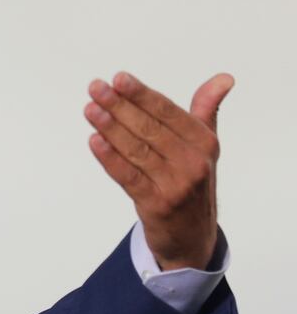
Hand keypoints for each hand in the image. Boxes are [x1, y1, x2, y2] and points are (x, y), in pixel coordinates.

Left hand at [83, 71, 232, 270]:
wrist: (192, 235)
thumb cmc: (192, 180)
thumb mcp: (204, 146)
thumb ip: (206, 110)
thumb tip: (223, 79)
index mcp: (205, 143)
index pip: (168, 112)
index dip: (142, 94)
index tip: (118, 78)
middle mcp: (193, 162)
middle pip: (150, 128)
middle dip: (120, 106)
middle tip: (95, 87)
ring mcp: (175, 185)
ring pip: (136, 150)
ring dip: (110, 127)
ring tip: (90, 109)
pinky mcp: (155, 205)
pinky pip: (128, 177)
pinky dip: (110, 158)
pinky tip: (94, 141)